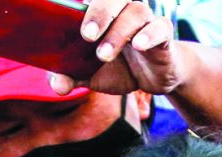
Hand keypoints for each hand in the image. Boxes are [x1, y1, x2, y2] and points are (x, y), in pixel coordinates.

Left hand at [47, 0, 188, 96]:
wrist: (155, 78)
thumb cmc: (121, 68)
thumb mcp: (94, 76)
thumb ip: (74, 77)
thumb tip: (57, 84)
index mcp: (104, 15)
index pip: (94, 0)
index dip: (83, 4)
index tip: (66, 14)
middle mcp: (124, 11)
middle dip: (99, 14)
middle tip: (86, 36)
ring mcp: (146, 21)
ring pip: (136, 12)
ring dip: (118, 32)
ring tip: (103, 55)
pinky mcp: (164, 35)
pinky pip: (160, 28)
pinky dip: (150, 35)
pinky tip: (139, 45)